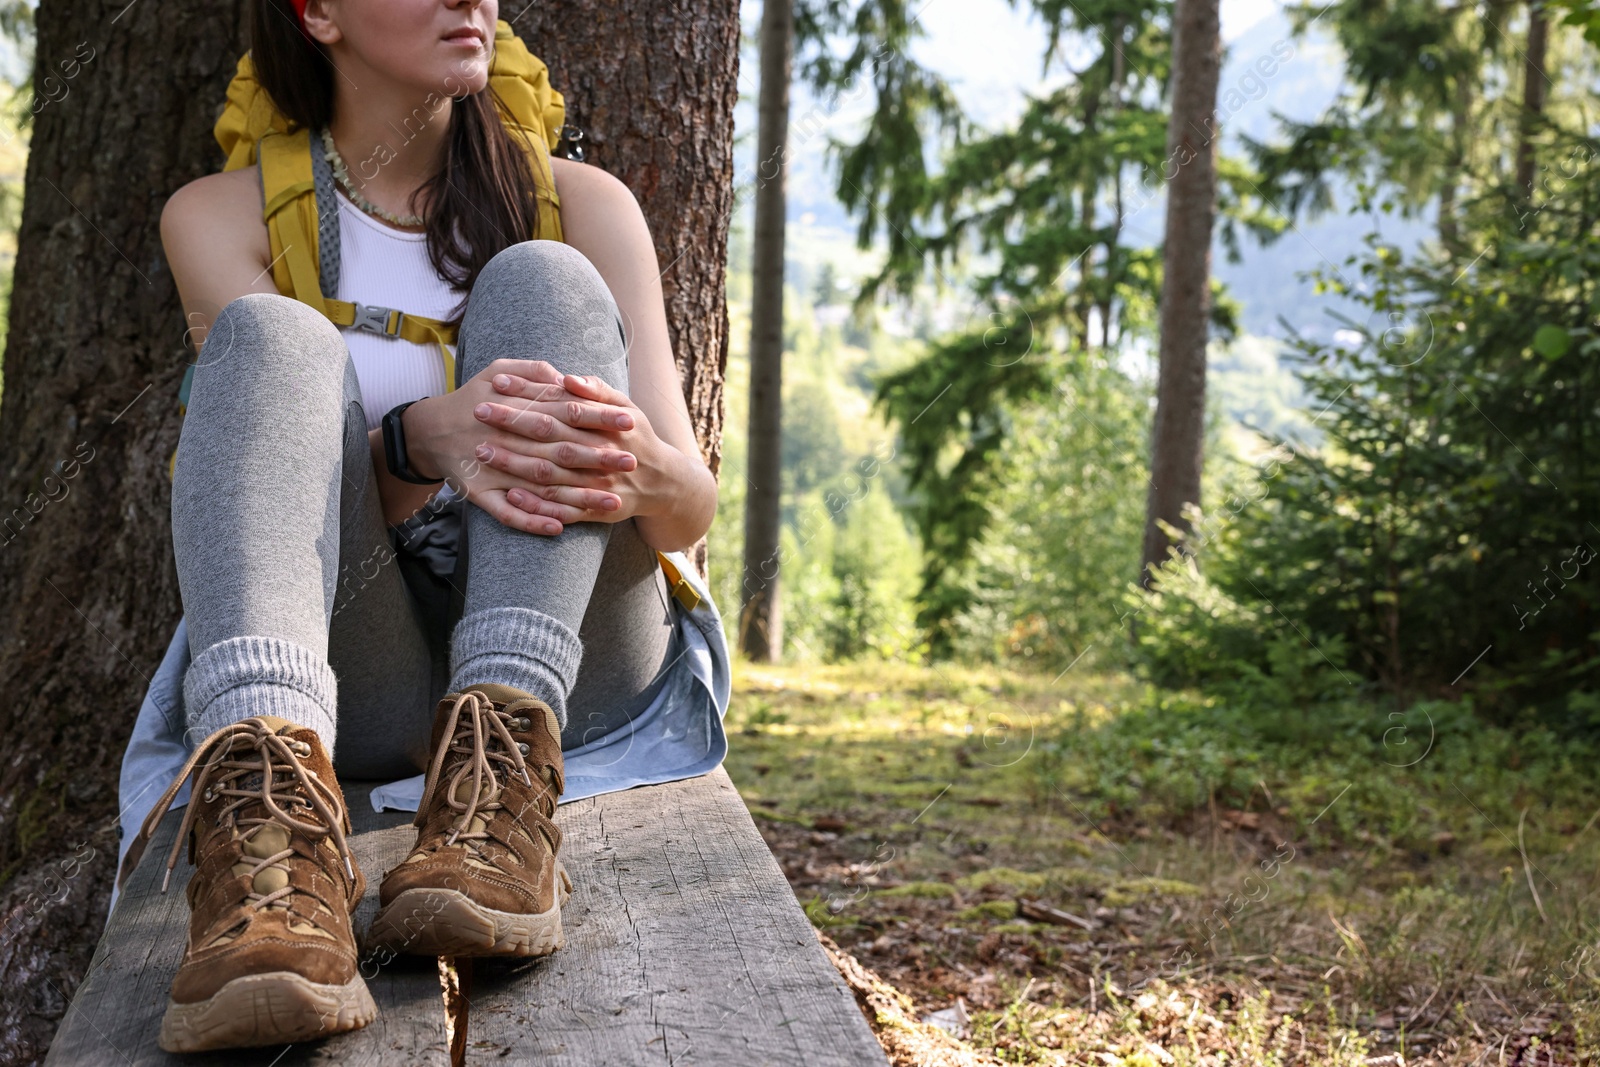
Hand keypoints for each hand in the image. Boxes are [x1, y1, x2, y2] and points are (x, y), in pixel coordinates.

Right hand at [404, 358, 638, 535]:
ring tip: (614, 503)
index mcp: (515, 409)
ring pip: (543, 486)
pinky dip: (532, 521)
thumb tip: (567, 376)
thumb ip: (532, 371)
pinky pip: (508, 513)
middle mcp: (508, 440)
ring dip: (578, 497)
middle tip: (633, 462)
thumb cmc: (471, 398)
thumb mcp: (496, 371)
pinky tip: (560, 529)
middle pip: (561, 450)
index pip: (566, 412)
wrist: (427, 432)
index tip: (631, 422)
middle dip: (598, 457)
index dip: (599, 418)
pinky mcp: (480, 494)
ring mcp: (494, 471)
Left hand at [479, 370, 676, 531]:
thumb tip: (567, 379)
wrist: (664, 483)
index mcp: (607, 424)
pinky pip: (562, 508)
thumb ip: (598, 391)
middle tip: (477, 412)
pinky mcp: (595, 509)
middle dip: (512, 424)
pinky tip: (510, 494)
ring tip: (482, 451)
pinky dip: (536, 504)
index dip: (528, 393)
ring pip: (551, 473)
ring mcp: (597, 483)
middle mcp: (601, 453)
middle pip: (549, 437)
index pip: (560, 404)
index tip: (497, 383)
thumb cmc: (637, 437)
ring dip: (515, 464)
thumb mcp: (627, 407)